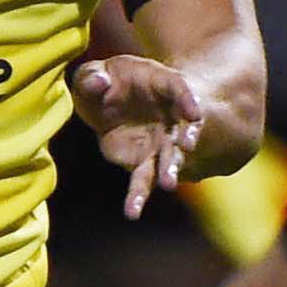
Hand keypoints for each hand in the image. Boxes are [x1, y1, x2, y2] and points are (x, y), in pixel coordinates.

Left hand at [70, 49, 202, 215]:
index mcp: (161, 84)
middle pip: (181, 128)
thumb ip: (92, 78)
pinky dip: (138, 195)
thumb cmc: (105, 82)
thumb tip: (99, 83)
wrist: (108, 101)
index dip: (187, 99)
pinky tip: (132, 211)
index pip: (179, 88)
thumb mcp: (93, 74)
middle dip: (185, 138)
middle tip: (186, 149)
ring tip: (168, 184)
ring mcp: (160, 140)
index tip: (194, 112)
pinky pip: (144, 180)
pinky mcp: (145, 160)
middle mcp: (169, 115)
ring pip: (169, 157)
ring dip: (170, 169)